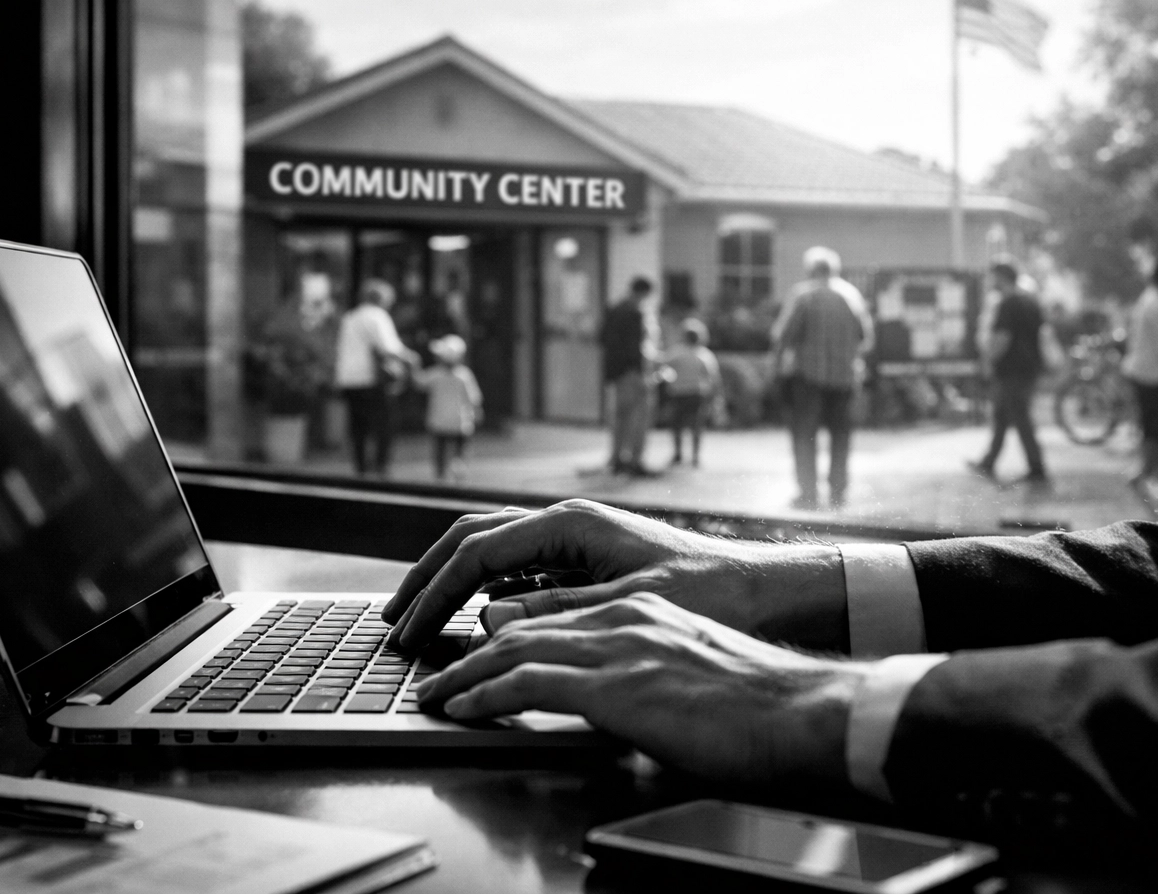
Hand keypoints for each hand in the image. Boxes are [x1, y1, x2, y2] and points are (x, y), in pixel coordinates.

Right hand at [381, 500, 845, 650]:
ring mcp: (575, 540)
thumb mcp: (630, 609)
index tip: (407, 633)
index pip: (476, 553)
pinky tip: (475, 620)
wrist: (764, 591)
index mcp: (570, 524)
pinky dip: (485, 591)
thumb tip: (489, 622)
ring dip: (452, 583)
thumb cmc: (711, 593)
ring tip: (421, 617)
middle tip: (392, 620)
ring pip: (492, 551)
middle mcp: (566, 523)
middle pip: (471, 540)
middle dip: (427, 578)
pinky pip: (520, 570)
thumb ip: (558, 613)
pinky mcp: (586, 561)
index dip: (435, 595)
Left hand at [416, 593, 860, 786]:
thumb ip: (645, 672)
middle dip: (468, 648)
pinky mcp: (615, 684)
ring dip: (462, 672)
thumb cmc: (757, 704)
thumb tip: (622, 695)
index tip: (474, 658)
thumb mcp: (688, 673)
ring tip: (432, 693)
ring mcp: (618, 647)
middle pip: (521, 625)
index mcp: (640, 612)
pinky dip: (483, 692)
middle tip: (434, 670)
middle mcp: (622, 618)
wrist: (801, 710)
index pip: (552, 618)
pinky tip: (460, 707)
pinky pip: (527, 682)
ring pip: (513, 647)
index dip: (504, 637)